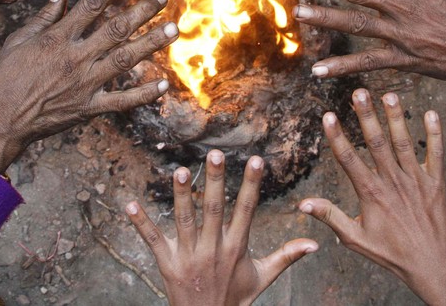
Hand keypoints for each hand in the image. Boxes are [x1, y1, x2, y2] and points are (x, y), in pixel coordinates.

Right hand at [0, 0, 178, 171]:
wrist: (1, 120)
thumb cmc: (5, 78)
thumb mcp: (18, 40)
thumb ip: (43, 16)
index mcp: (57, 38)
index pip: (91, 6)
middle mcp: (75, 57)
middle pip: (116, 28)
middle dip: (142, 10)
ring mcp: (85, 83)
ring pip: (125, 59)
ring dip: (151, 43)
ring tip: (174, 29)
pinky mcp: (89, 107)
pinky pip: (121, 100)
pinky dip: (143, 94)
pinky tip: (163, 84)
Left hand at [127, 150, 317, 305]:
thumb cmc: (236, 298)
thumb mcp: (263, 277)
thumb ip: (287, 256)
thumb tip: (315, 243)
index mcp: (236, 248)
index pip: (247, 210)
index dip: (252, 185)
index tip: (257, 160)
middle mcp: (213, 249)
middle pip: (213, 210)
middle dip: (214, 182)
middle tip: (215, 155)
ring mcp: (189, 257)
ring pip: (184, 220)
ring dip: (180, 196)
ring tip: (178, 170)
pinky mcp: (168, 265)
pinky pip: (153, 241)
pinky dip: (141, 224)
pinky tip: (130, 204)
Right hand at [300, 91, 445, 304]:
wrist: (430, 264)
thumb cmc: (390, 253)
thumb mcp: (355, 238)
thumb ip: (330, 216)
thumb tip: (303, 204)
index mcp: (371, 193)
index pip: (349, 159)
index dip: (337, 136)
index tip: (327, 115)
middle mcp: (392, 182)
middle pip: (376, 142)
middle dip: (366, 115)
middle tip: (358, 92)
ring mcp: (416, 180)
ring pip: (404, 143)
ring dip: (396, 117)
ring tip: (388, 94)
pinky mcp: (436, 182)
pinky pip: (436, 154)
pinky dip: (435, 134)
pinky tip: (431, 113)